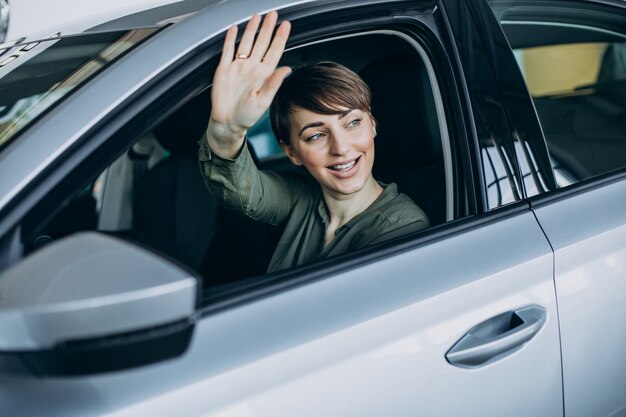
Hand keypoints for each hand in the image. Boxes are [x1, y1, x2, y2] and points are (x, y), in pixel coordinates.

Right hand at [207, 12, 290, 156]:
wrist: (227, 122)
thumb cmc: (246, 116)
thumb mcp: (263, 101)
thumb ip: (274, 83)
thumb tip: (287, 69)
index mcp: (263, 75)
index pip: (274, 52)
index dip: (280, 38)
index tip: (286, 26)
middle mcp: (252, 68)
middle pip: (261, 43)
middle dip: (267, 28)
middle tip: (273, 15)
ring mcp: (238, 67)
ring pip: (246, 43)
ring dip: (251, 30)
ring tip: (257, 17)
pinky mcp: (224, 69)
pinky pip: (228, 50)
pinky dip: (230, 39)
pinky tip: (234, 29)